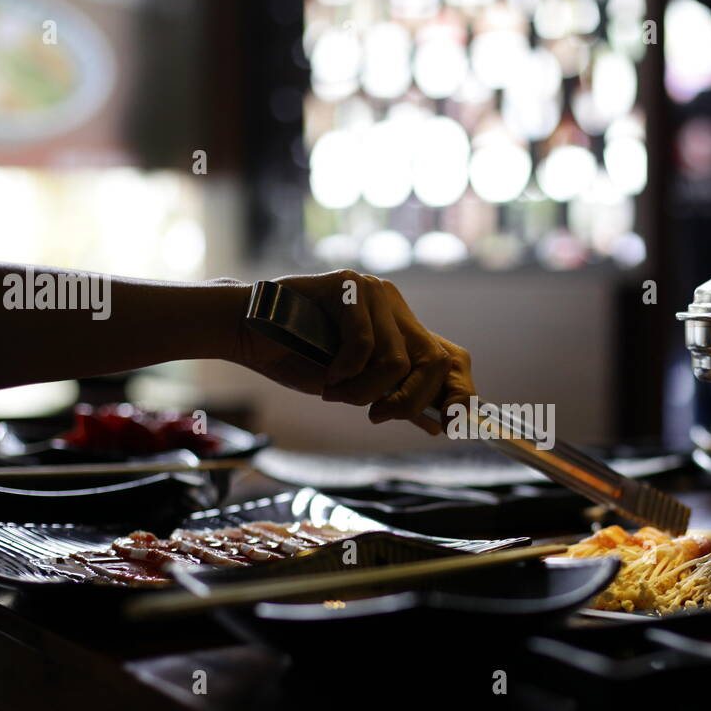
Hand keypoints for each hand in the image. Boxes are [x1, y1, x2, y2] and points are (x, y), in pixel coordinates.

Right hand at [227, 270, 474, 434]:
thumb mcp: (356, 387)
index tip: (452, 425)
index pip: (452, 358)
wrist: (249, 333)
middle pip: (436, 361)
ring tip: (334, 388)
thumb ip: (395, 397)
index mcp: (402, 328)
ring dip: (363, 390)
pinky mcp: (349, 285)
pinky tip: (325, 372)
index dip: (461, 392)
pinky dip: (344, 371)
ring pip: (397, 362)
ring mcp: (374, 292)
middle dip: (411, 400)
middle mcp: (395, 306)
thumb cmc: (298, 358)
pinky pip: (364, 345)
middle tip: (378, 416)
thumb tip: (437, 424)